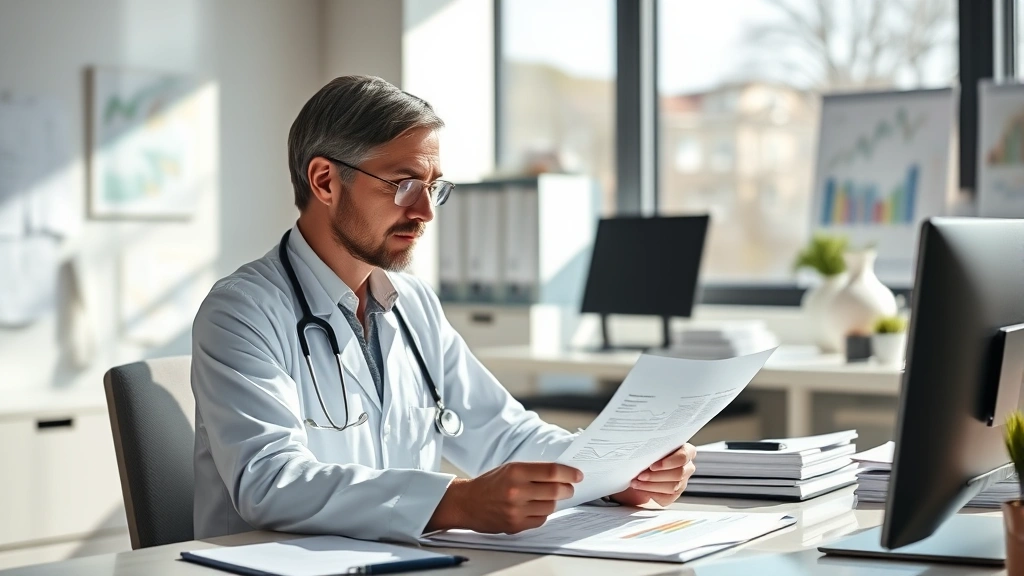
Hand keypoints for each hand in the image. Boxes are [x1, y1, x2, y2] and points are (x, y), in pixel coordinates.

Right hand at [426, 462, 581, 533]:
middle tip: (568, 488)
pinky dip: (542, 514)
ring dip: (553, 502)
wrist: (466, 503)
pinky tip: (534, 508)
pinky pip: (540, 520)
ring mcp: (516, 510)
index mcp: (515, 471)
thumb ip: (534, 471)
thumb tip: (561, 474)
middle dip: (566, 489)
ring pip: (550, 507)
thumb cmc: (489, 484)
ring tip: (545, 497)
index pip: (552, 471)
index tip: (577, 475)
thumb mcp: (509, 469)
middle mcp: (516, 490)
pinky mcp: (515, 525)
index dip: (569, 473)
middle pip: (555, 490)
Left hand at [610, 443, 696, 506]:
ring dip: (650, 485)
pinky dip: (651, 493)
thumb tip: (640, 448)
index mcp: (686, 451)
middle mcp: (687, 467)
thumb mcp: (650, 447)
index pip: (683, 457)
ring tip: (635, 482)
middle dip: (656, 476)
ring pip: (672, 487)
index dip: (668, 463)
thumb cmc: (645, 454)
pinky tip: (640, 488)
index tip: (652, 466)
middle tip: (640, 475)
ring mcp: (683, 482)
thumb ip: (652, 447)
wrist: (638, 468)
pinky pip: (666, 497)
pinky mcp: (675, 494)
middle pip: (678, 474)